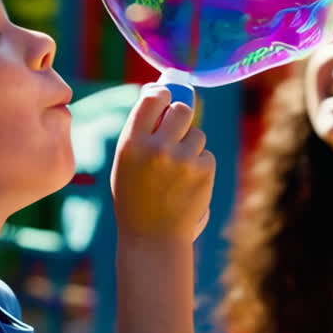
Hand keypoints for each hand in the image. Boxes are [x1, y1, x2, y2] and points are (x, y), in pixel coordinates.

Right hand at [111, 85, 214, 243]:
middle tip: (177, 130)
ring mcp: (183, 159)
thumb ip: (140, 132)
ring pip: (197, 134)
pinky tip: (187, 184)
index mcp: (132, 144)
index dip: (162, 94)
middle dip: (181, 116)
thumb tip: (159, 95)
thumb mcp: (126, 163)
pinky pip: (207, 155)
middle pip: (182, 109)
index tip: (165, 97)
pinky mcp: (204, 170)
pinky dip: (200, 166)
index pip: (152, 99)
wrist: (153, 237)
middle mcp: (157, 148)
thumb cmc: (135, 198)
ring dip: (191, 146)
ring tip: (177, 171)